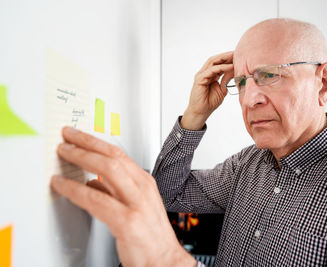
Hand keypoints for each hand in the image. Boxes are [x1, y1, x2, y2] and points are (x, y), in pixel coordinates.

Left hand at [50, 127, 195, 266]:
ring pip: (107, 170)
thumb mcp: (136, 204)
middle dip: (87, 143)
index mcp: (145, 182)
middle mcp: (142, 188)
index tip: (78, 136)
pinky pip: (96, 200)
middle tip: (67, 138)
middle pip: (113, 156)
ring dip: (81, 158)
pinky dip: (75, 190)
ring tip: (64, 154)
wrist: (164, 260)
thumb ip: (114, 191)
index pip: (118, 154)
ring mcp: (137, 203)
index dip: (96, 142)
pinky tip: (63, 186)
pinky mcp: (127, 221)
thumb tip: (91, 181)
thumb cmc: (151, 235)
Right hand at [181, 51, 233, 129]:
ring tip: (235, 56)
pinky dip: (221, 67)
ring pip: (213, 62)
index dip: (228, 59)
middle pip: (216, 59)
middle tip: (238, 52)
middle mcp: (205, 73)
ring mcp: (201, 75)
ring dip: (224, 58)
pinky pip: (212, 70)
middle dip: (226, 55)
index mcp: (210, 74)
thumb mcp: (222, 89)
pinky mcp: (200, 79)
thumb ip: (226, 79)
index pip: (219, 63)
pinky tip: (230, 66)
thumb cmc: (210, 102)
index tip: (239, 56)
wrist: (201, 112)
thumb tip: (234, 70)